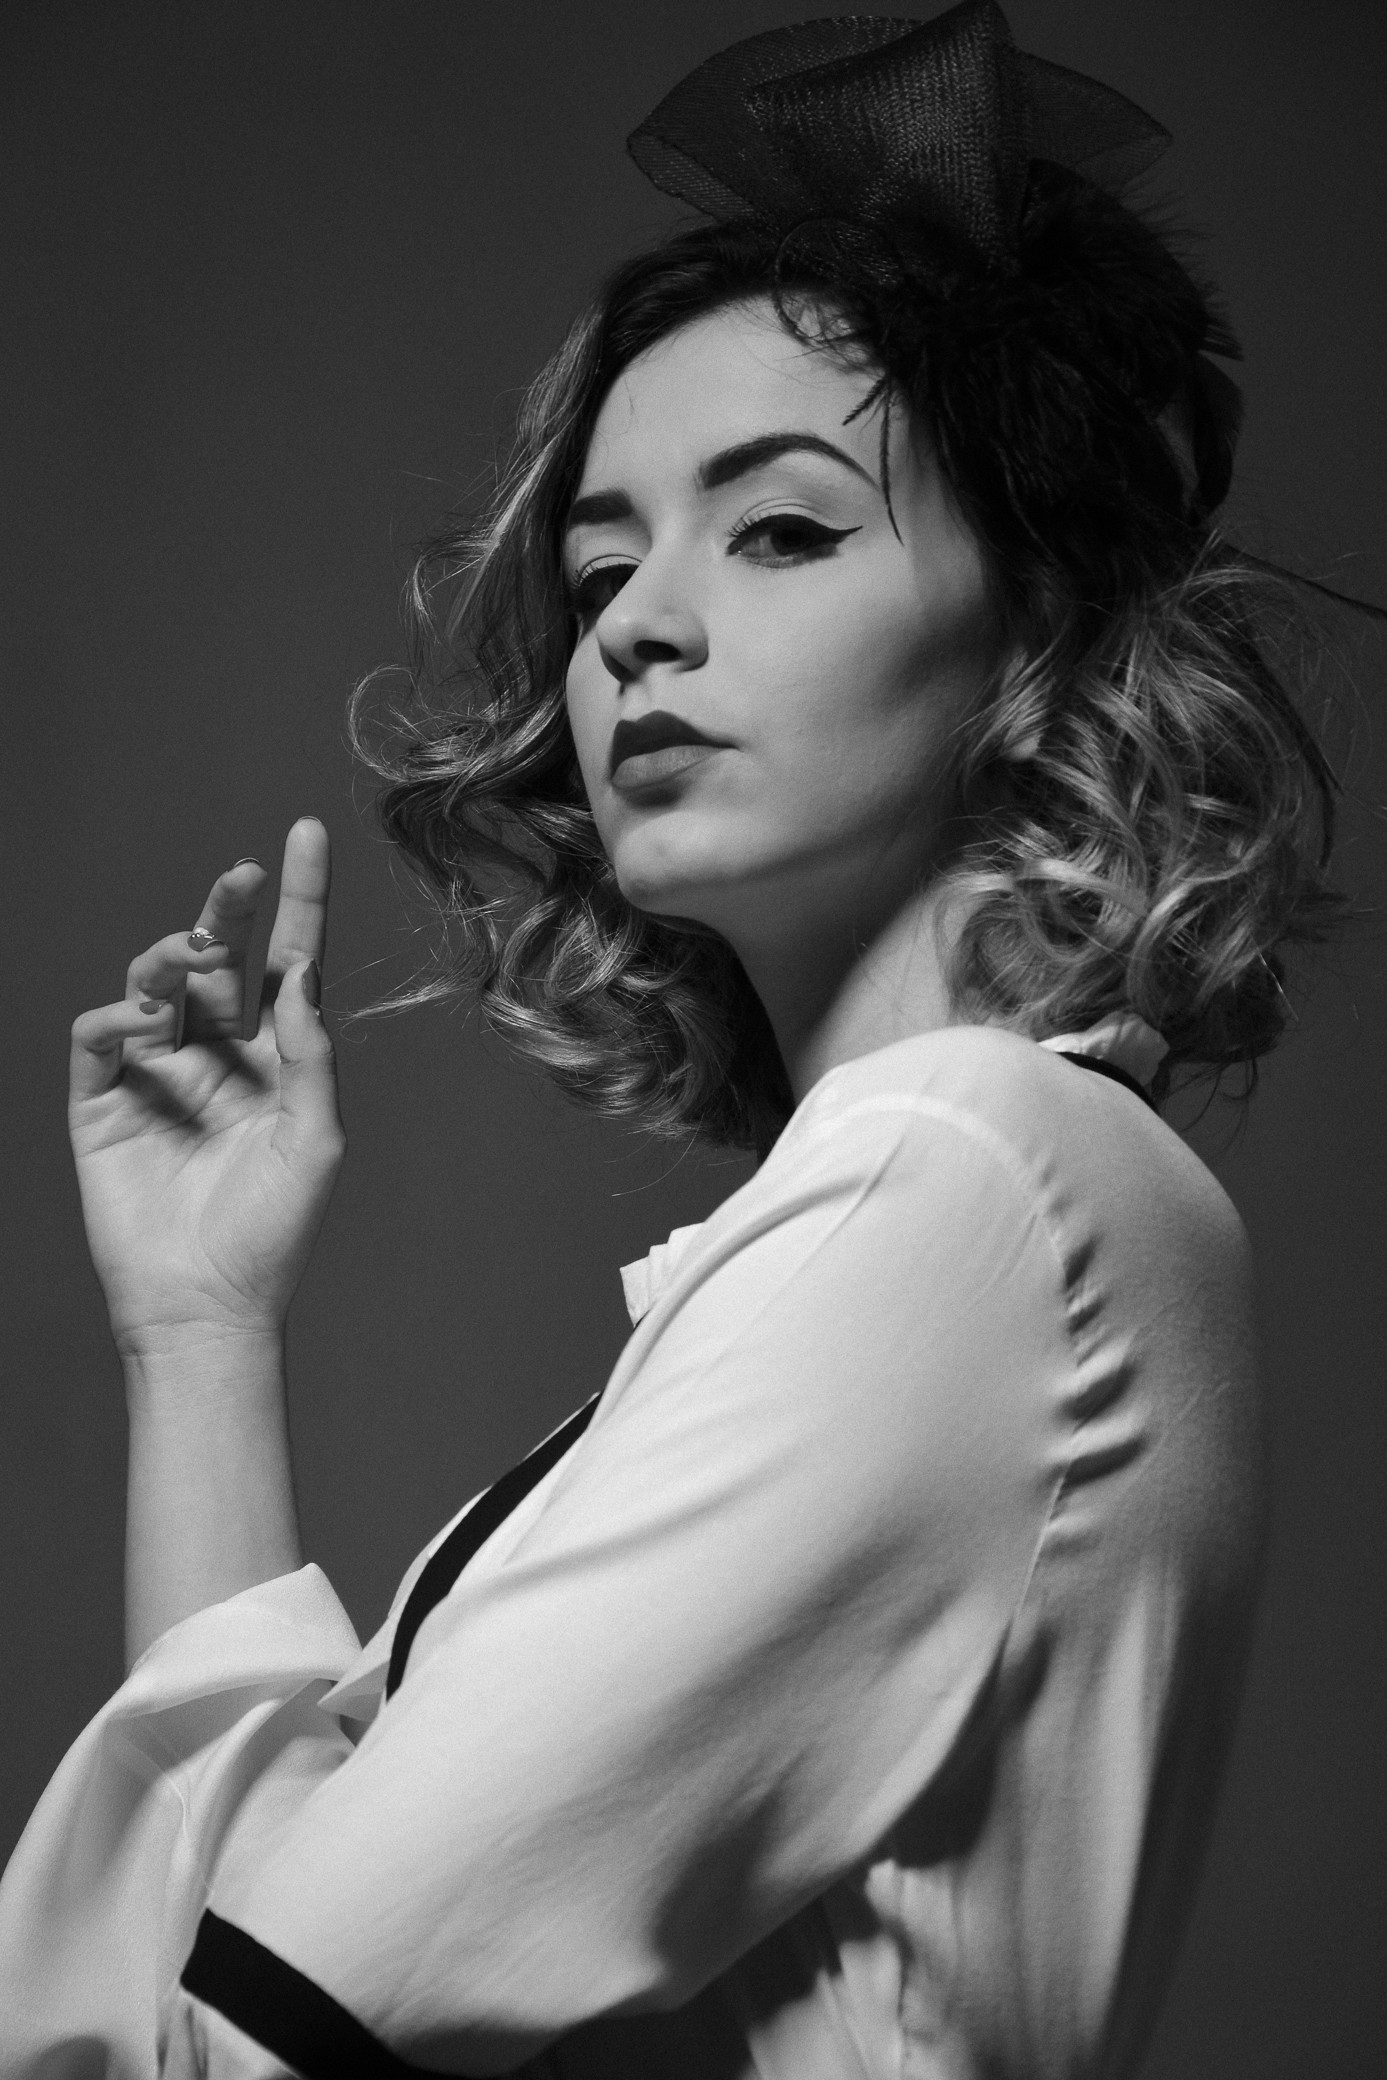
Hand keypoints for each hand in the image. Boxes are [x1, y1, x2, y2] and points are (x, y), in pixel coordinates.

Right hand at [69, 818, 345, 1357]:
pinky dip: (117, 1013)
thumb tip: (300, 976)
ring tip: (192, 958)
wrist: (204, 1306)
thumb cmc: (272, 1232)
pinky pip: (101, 1035)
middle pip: (220, 959)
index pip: (288, 963)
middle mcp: (217, 1056)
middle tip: (243, 874)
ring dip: (172, 956)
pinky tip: (145, 1017)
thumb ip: (311, 1056)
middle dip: (227, 908)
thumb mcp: (316, 1140)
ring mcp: (158, 1075)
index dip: (299, 899)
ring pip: (156, 983)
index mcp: (276, 1061)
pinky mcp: (104, 1102)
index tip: (306, 832)